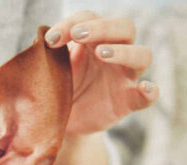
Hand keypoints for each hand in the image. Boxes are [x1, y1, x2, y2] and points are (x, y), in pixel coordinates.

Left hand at [45, 11, 158, 136]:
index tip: (50, 39)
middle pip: (124, 27)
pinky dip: (150, 91)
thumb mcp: (48, 71)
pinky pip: (148, 96)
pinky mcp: (128, 102)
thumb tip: (36, 41)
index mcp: (92, 41)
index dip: (72, 23)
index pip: (90, 19)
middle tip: (78, 35)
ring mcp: (124, 77)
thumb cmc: (56, 89)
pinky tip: (145, 88)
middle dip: (102, 27)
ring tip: (101, 54)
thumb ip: (43, 56)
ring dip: (123, 51)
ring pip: (142, 54)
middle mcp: (113, 53)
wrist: (61, 123)